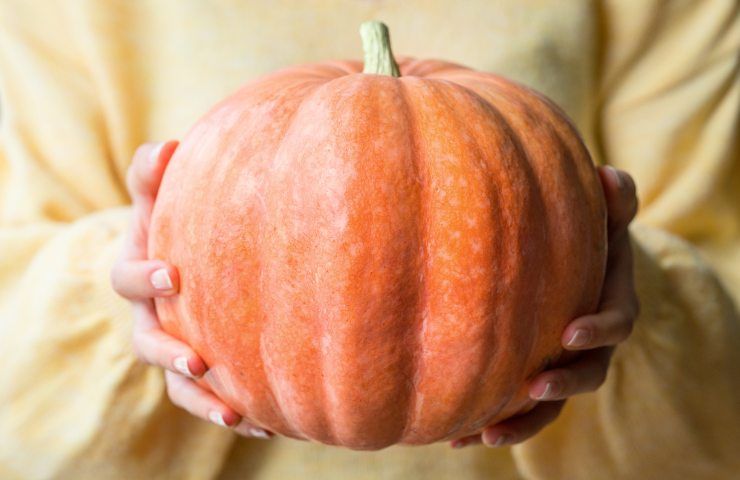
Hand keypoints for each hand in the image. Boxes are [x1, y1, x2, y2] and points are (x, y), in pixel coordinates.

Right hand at [111, 141, 271, 439]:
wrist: (187, 259)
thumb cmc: (174, 222)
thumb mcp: (159, 198)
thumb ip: (154, 175)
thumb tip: (167, 146)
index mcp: (138, 274)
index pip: (126, 279)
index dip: (145, 278)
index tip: (173, 275)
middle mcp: (149, 318)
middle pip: (147, 344)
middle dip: (169, 353)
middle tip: (198, 361)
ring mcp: (172, 348)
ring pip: (178, 385)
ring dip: (204, 400)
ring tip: (237, 414)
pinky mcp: (198, 373)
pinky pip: (208, 399)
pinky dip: (234, 412)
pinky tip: (269, 424)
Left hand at [452, 166, 638, 448]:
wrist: (568, 259)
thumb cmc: (583, 230)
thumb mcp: (602, 210)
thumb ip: (612, 196)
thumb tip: (606, 176)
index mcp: (611, 303)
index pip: (618, 322)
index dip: (599, 329)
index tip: (570, 331)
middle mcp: (590, 342)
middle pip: (589, 374)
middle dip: (565, 384)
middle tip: (535, 386)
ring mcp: (561, 363)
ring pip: (552, 405)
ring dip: (523, 422)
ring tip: (485, 434)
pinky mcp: (531, 375)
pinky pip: (518, 409)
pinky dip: (491, 424)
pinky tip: (453, 437)